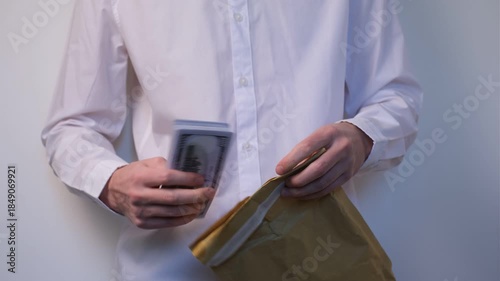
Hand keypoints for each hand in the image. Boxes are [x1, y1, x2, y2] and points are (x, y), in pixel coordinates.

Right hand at [99, 157, 214, 228]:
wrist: (113, 190)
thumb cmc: (134, 175)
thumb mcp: (147, 164)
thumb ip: (166, 166)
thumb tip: (189, 173)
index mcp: (141, 177)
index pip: (169, 178)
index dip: (188, 179)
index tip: (201, 179)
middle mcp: (140, 195)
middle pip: (174, 198)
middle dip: (195, 195)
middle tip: (209, 192)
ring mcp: (141, 211)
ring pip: (173, 212)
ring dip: (192, 208)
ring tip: (203, 203)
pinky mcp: (142, 223)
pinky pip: (167, 223)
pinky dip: (182, 219)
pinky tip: (191, 213)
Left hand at [276, 122, 372, 199]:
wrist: (360, 139)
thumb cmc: (333, 136)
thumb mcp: (320, 134)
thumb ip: (306, 148)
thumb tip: (286, 168)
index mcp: (329, 134)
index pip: (307, 147)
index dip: (291, 160)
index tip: (278, 170)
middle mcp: (340, 148)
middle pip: (317, 169)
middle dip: (298, 180)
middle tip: (284, 185)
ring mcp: (346, 163)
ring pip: (322, 182)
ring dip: (303, 191)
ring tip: (289, 193)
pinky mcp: (348, 176)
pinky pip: (328, 188)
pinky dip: (313, 194)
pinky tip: (302, 195)